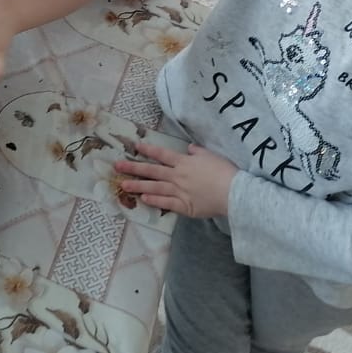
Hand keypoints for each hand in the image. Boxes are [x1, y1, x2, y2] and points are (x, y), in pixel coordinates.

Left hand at [114, 141, 237, 218]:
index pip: (161, 154)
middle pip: (152, 170)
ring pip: (154, 187)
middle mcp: (177, 175)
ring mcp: (179, 191)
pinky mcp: (184, 206)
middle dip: (133, 167)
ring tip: (122, 185)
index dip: (148, 150)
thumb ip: (198, 152)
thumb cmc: (225, 172)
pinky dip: (154, 200)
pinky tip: (143, 198)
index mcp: (184, 162)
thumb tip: (189, 148)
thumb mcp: (211, 156)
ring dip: (137, 186)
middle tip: (117, 166)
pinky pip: (165, 203)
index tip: (135, 146)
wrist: (234, 193)